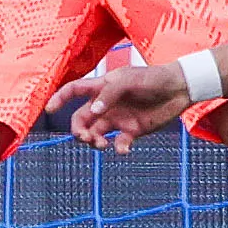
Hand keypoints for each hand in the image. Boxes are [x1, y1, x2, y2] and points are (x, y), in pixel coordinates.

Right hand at [53, 61, 192, 152]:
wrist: (179, 89)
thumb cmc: (152, 78)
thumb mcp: (128, 80)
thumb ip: (109, 94)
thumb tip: (94, 112)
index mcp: (101, 87)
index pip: (74, 91)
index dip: (59, 99)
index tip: (49, 109)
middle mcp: (106, 104)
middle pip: (81, 120)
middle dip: (78, 131)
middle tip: (86, 138)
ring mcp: (118, 118)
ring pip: (95, 134)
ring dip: (93, 142)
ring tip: (103, 145)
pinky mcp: (132, 131)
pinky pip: (118, 144)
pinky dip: (118, 149)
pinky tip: (124, 149)